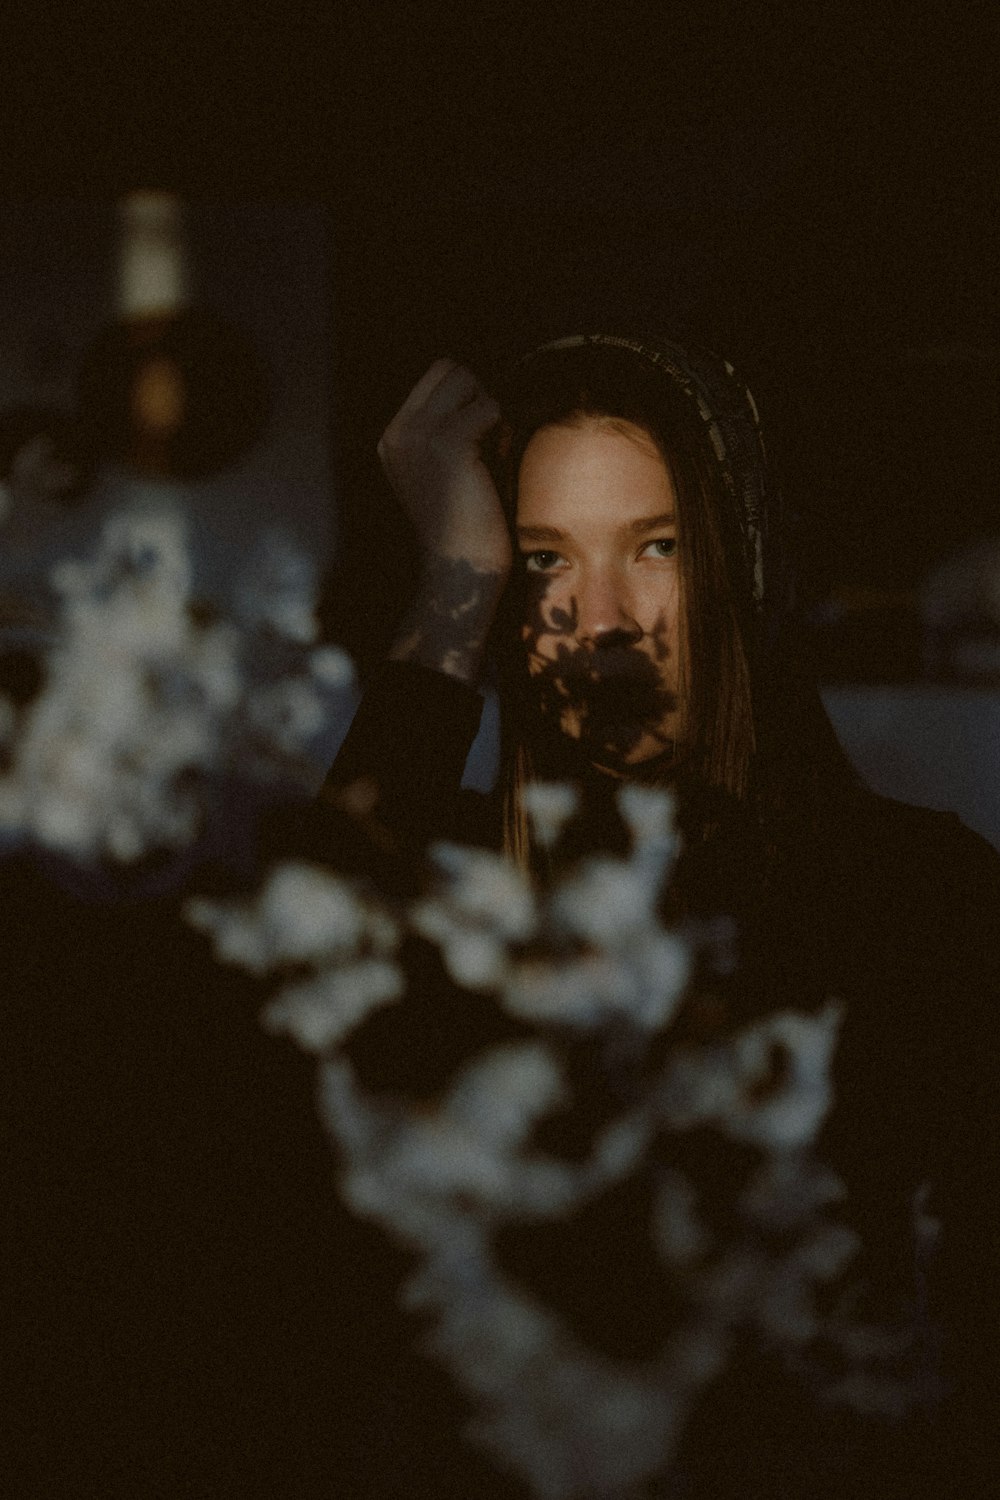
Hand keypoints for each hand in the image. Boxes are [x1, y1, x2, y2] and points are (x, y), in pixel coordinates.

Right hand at [377, 359, 511, 574]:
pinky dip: (501, 428)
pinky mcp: (448, 445)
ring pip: (467, 379)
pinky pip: (489, 407)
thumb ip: (444, 431)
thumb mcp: (439, 471)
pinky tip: (495, 460)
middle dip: (476, 393)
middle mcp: (399, 432)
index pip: (433, 376)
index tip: (475, 434)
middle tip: (485, 437)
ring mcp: (419, 436)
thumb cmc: (463, 523)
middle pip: (448, 368)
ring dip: (488, 408)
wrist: (460, 567)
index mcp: (392, 438)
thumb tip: (479, 388)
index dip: (465, 395)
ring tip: (488, 449)